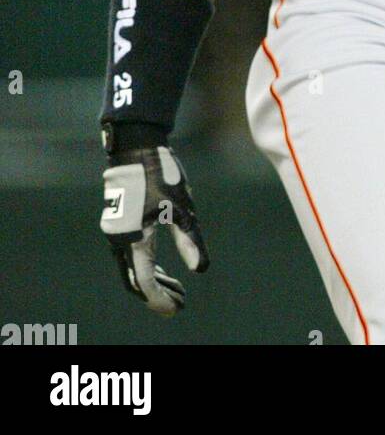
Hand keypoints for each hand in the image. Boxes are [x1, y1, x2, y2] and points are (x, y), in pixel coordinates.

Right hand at [100, 144, 208, 316]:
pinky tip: (161, 266)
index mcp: (133, 240)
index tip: (177, 308)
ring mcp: (114, 231)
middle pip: (135, 280)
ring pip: (130, 268)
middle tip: (180, 302)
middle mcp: (118, 240)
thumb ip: (190, 240)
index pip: (145, 282)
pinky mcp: (117, 222)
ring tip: (176, 287)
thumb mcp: (181, 207)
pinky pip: (128, 255)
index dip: (161, 299)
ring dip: (151, 280)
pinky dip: (144, 265)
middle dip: (157, 294)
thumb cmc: (161, 174)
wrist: (136, 146)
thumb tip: (200, 269)